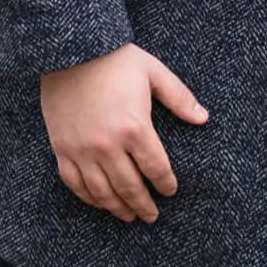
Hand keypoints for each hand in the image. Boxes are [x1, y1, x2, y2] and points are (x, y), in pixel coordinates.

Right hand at [40, 43, 207, 223]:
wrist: (70, 50)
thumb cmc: (115, 58)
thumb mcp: (153, 72)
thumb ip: (179, 98)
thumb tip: (203, 118)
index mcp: (134, 127)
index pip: (155, 167)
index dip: (165, 183)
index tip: (170, 191)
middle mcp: (108, 145)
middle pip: (130, 187)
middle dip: (144, 205)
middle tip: (152, 216)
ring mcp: (82, 150)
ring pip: (102, 192)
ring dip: (118, 208)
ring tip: (129, 217)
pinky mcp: (62, 149)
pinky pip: (75, 184)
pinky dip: (89, 198)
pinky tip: (100, 202)